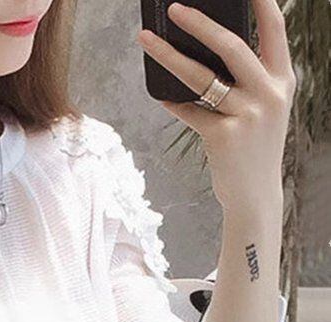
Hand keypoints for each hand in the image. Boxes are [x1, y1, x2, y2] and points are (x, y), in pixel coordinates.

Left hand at [137, 0, 295, 212]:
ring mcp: (247, 115)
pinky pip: (190, 111)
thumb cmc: (253, 148)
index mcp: (283, 81)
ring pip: (201, 77)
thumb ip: (249, 81)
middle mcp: (269, 94)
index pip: (274, 30)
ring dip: (169, 56)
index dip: (260, 3)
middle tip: (174, 9)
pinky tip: (163, 98)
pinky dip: (174, 103)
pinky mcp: (223, 135)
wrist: (255, 194)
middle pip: (231, 46)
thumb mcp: (265, 110)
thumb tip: (207, 53)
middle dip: (200, 23)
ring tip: (147, 42)